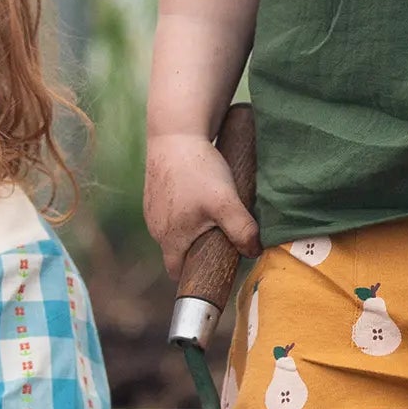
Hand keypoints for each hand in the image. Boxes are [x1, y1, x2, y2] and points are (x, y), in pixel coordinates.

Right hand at [145, 131, 260, 280]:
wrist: (175, 133)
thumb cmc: (197, 170)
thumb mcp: (225, 203)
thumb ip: (241, 231)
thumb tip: (254, 252)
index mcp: (169, 239)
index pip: (178, 272)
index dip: (195, 275)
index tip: (214, 270)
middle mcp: (156, 229)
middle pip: (179, 251)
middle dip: (200, 250)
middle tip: (223, 237)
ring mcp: (153, 210)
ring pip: (176, 230)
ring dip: (194, 228)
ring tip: (214, 213)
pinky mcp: (155, 193)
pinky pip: (172, 212)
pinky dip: (186, 210)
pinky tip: (200, 195)